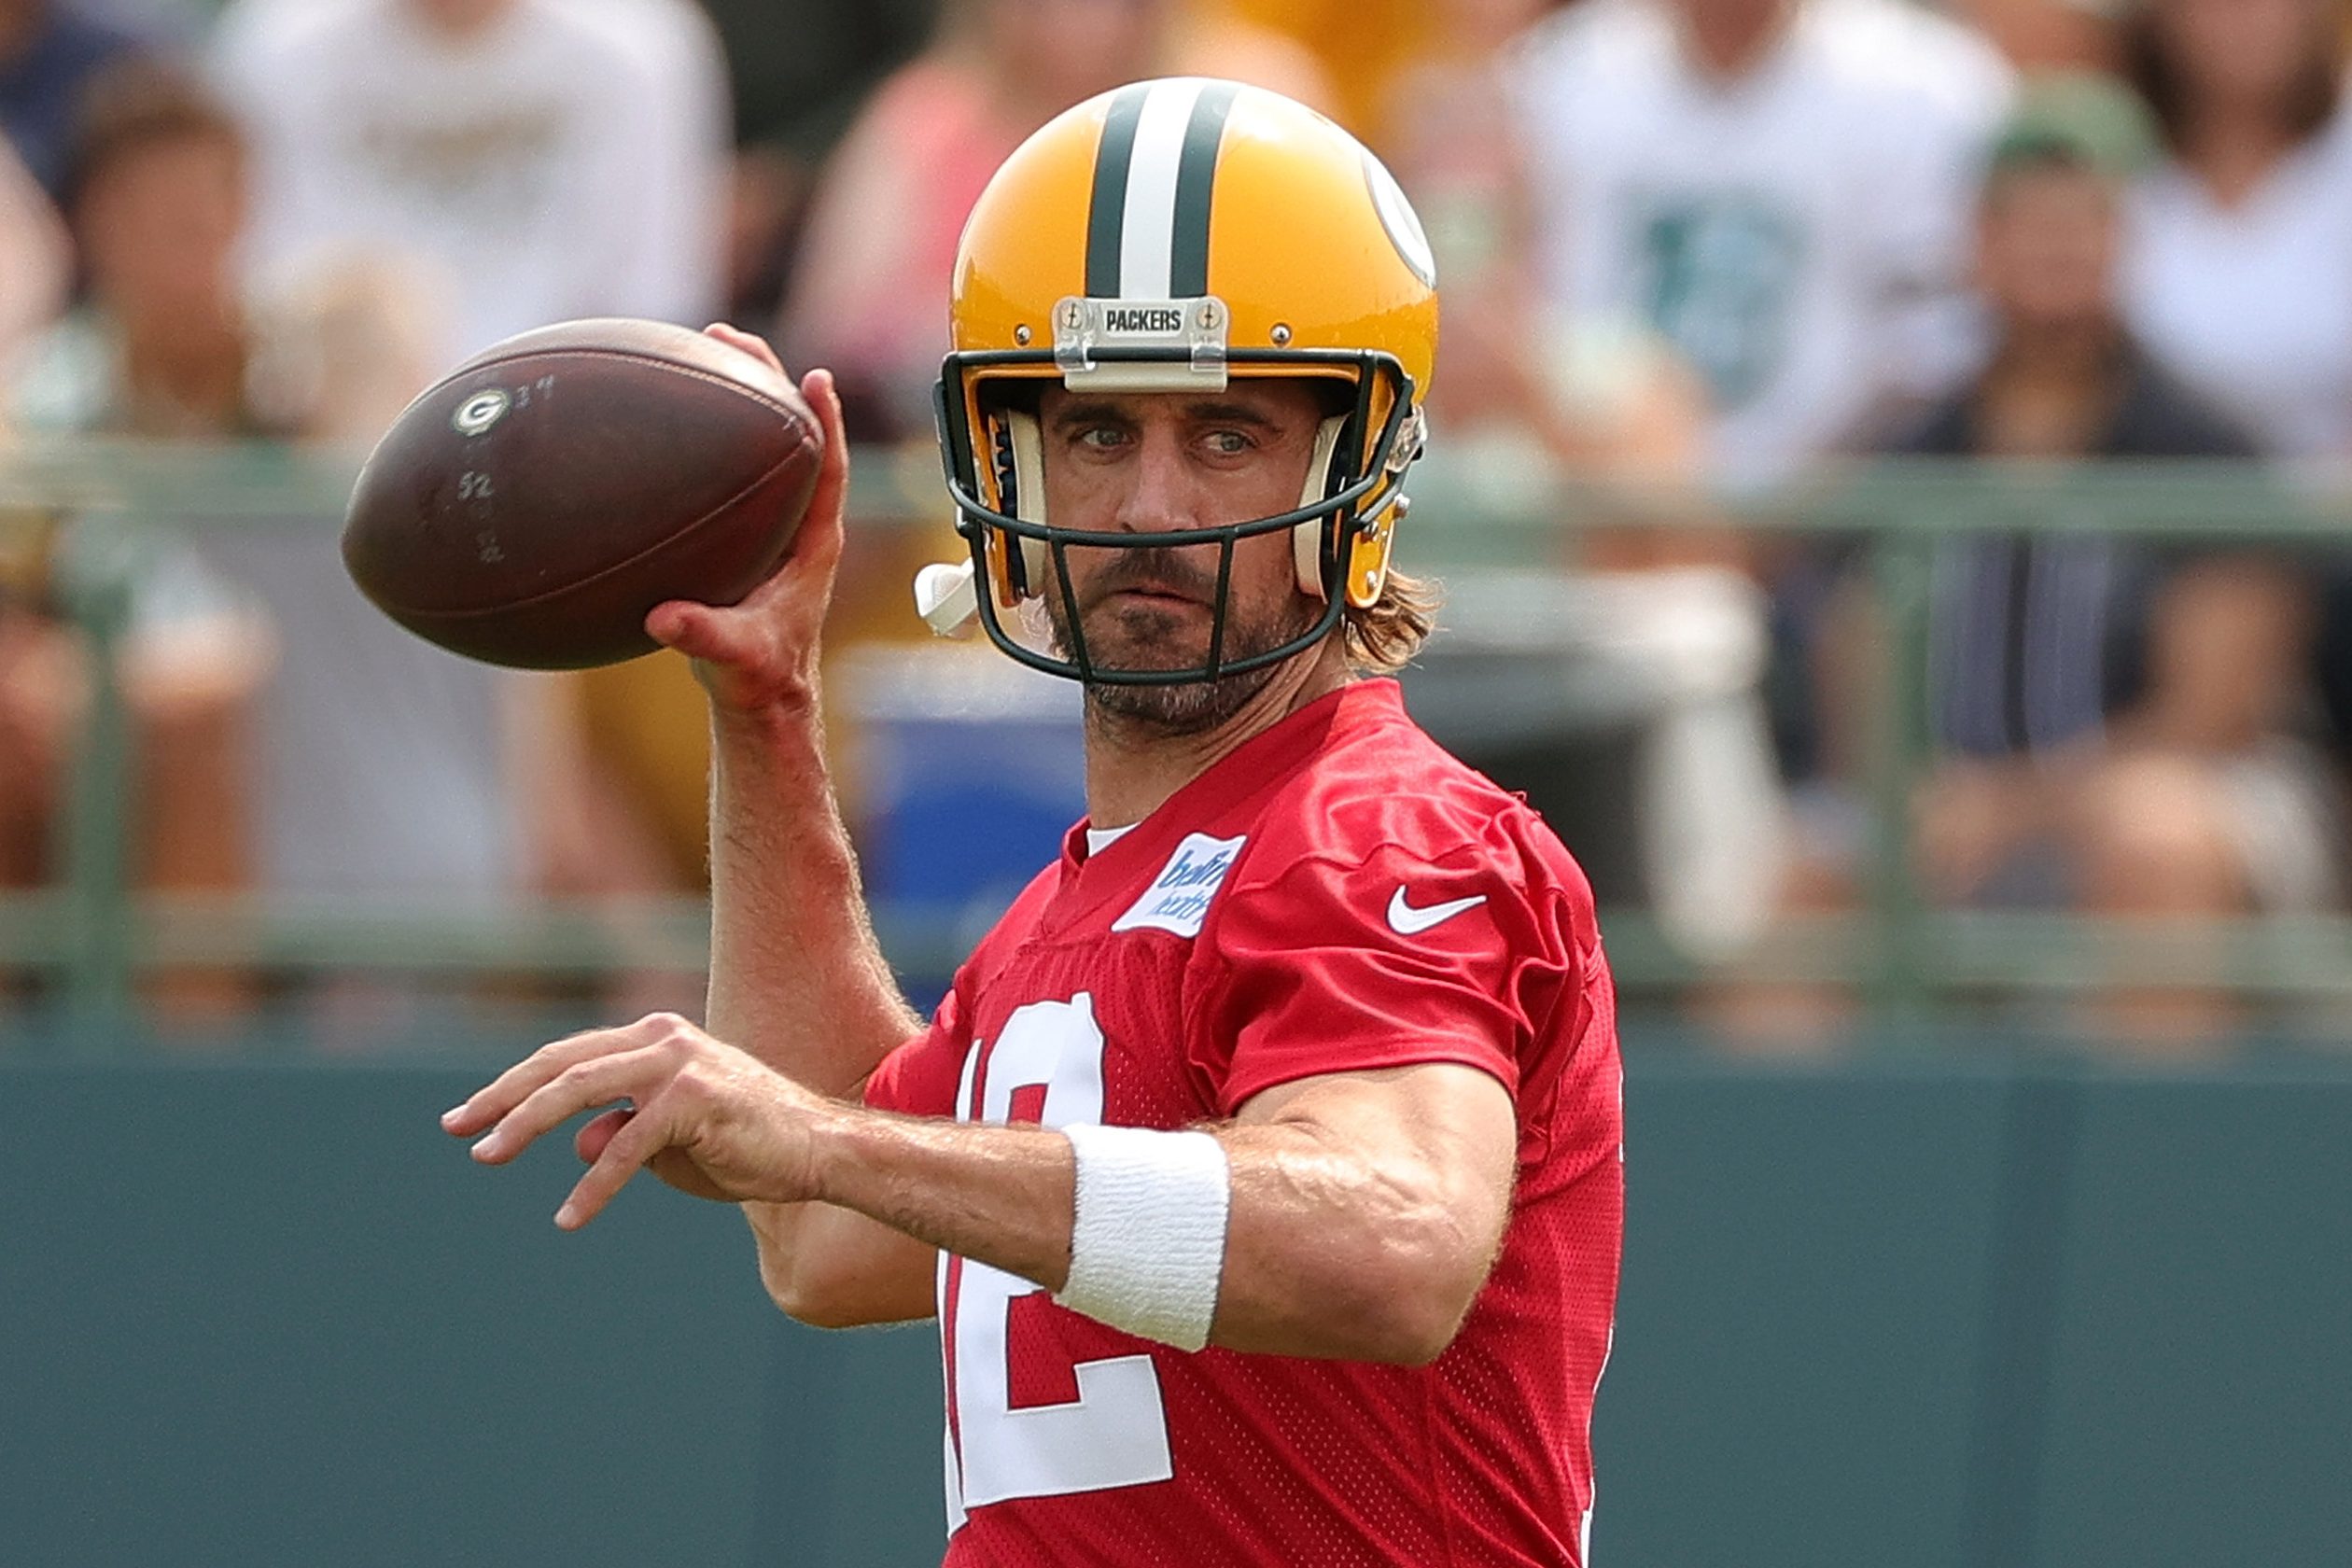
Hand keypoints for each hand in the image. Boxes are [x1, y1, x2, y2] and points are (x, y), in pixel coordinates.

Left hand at [442, 1011, 833, 1228]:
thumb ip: (622, 1135)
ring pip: (580, 1090)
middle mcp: (662, 1038)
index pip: (567, 1057)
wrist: (819, 1151)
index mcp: (655, 1038)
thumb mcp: (670, 1146)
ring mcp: (679, 1063)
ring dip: (526, 1125)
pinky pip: (626, 1146)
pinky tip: (569, 1216)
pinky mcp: (695, 1100)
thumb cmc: (748, 1148)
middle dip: (502, 1097)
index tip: (467, 1116)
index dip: (513, 1086)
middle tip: (456, 1129)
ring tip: (488, 1156)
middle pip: (561, 1065)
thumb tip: (575, 1142)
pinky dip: (593, 1184)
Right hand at [643, 325, 850, 715]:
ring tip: (705, 345)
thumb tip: (665, 618)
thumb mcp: (733, 659)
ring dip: (741, 394)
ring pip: (765, 443)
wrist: (760, 696)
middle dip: (769, 381)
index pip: (829, 470)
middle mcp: (798, 523)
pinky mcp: (747, 532)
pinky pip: (733, 467)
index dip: (826, 422)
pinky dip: (710, 433)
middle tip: (732, 338)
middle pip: (794, 435)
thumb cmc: (758, 677)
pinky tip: (670, 412)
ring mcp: (773, 524)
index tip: (818, 378)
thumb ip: (704, 638)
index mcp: (813, 544)